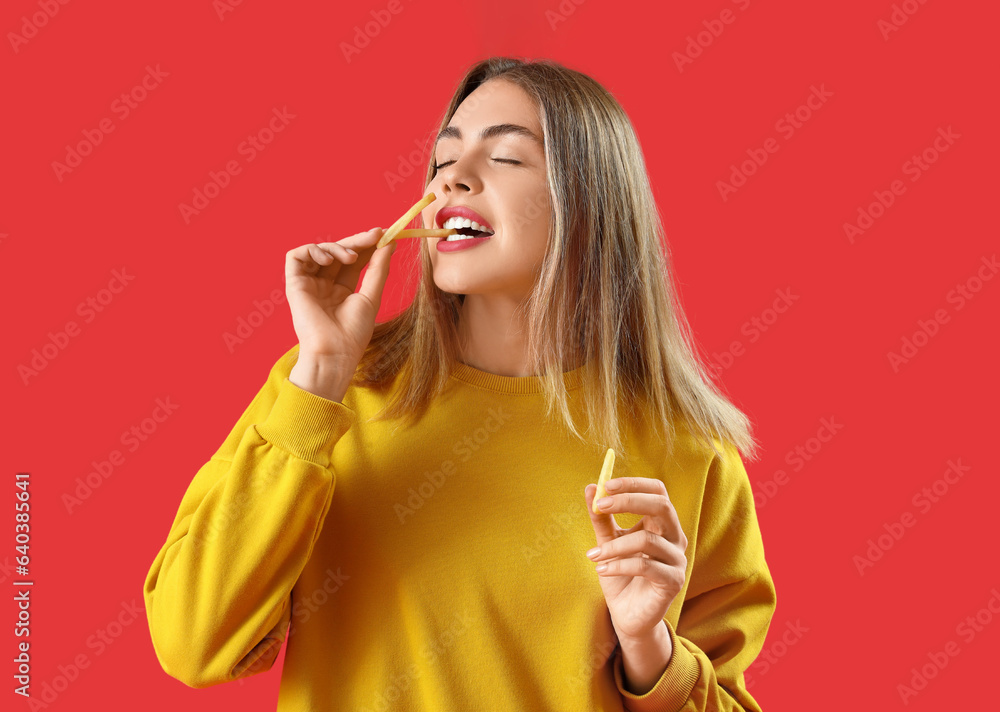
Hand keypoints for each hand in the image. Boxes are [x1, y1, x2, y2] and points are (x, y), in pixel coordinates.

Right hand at [284, 227, 395, 366]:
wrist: (334, 352)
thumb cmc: (353, 333)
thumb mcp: (371, 297)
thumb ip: (378, 270)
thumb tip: (389, 244)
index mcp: (341, 290)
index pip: (354, 260)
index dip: (367, 245)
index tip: (385, 234)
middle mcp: (324, 285)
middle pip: (339, 253)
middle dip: (357, 241)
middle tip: (375, 234)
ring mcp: (309, 284)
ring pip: (319, 251)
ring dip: (337, 247)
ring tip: (352, 257)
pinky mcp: (294, 284)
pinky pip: (296, 256)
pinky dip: (313, 250)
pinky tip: (328, 258)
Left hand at [584, 477, 687, 644]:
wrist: (627, 614)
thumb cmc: (620, 575)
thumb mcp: (607, 542)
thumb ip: (602, 518)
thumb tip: (591, 487)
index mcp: (662, 524)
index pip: (658, 491)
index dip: (634, 484)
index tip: (607, 485)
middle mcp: (675, 538)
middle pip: (661, 506)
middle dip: (628, 501)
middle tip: (599, 507)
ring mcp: (677, 560)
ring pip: (647, 540)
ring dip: (614, 545)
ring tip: (594, 555)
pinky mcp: (673, 582)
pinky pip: (645, 566)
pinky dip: (618, 565)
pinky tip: (602, 570)